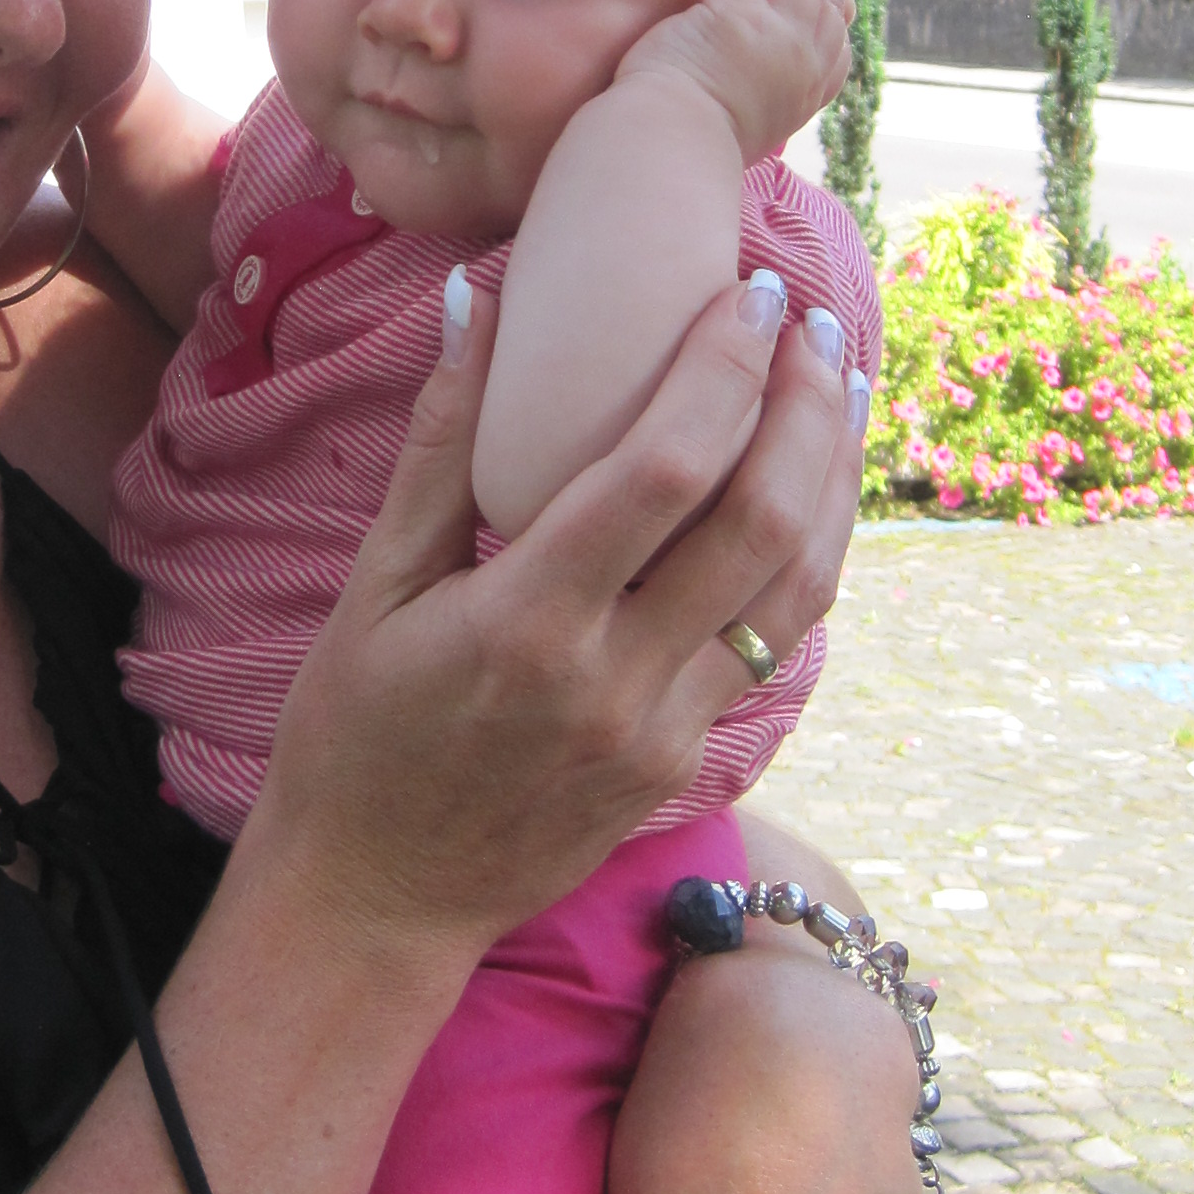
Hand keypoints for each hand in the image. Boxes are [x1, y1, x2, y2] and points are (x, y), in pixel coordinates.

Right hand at [246, 284, 865, 980]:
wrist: (378, 899)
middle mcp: (614, 682)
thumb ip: (439, 443)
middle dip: (801, 405)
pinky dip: (808, 557)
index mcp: (526, 624)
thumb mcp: (373, 586)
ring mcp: (663, 733)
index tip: (747, 294)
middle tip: (809, 320)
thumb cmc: (354, 734)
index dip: (724, 370)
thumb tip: (477, 298)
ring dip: (833, 477)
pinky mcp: (685, 764)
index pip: (665, 471)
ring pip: (796, 588)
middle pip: (760, 521)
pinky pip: (773, 646)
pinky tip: (813, 492)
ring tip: (839, 386)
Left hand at [614, 0, 852, 163]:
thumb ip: (761, 114)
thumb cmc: (697, 149)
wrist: (675, 147)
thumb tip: (756, 117)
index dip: (837, 8)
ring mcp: (777, 35)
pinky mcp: (735, 13)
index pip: (838, 45)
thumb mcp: (750, 137)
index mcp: (809, 94)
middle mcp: (804, 62)